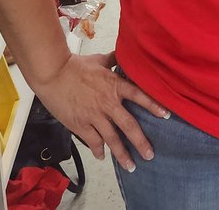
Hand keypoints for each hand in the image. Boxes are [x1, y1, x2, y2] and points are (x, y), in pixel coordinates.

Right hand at [31, 51, 169, 171]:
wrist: (52, 73)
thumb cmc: (75, 65)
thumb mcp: (99, 60)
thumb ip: (113, 60)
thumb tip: (124, 53)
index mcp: (115, 85)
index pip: (140, 96)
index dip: (154, 106)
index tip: (166, 116)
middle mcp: (108, 103)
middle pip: (129, 125)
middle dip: (141, 142)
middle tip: (150, 155)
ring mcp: (94, 116)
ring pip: (112, 139)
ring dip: (122, 154)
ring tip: (131, 165)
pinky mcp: (80, 124)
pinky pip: (93, 141)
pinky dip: (98, 150)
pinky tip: (103, 157)